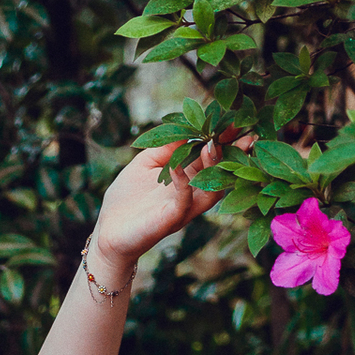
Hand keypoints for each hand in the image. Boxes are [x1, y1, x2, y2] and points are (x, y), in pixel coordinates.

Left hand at [90, 128, 256, 276]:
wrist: (109, 232)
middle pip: (220, 171)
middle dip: (234, 152)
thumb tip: (185, 127)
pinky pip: (184, 200)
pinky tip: (176, 165)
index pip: (210, 155)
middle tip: (245, 134)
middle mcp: (192, 193)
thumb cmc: (126, 199)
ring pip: (211, 188)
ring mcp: (184, 207)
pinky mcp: (171, 219)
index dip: (223, 139)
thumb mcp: (145, 163)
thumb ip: (165, 146)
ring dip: (214, 166)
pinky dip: (182, 181)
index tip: (233, 122)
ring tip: (212, 145)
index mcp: (188, 177)